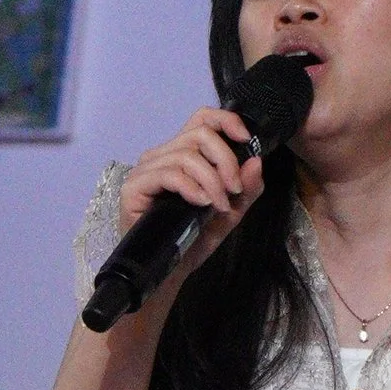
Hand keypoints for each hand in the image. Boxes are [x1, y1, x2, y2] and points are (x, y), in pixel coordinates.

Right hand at [116, 105, 266, 286]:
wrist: (170, 271)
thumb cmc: (193, 240)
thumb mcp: (230, 213)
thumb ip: (246, 189)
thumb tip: (256, 161)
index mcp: (183, 153)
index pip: (202, 118)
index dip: (226, 121)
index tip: (246, 140)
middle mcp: (162, 155)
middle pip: (199, 133)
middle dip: (226, 159)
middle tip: (234, 189)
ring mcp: (146, 169)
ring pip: (187, 155)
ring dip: (212, 180)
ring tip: (219, 205)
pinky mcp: (134, 186)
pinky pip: (169, 174)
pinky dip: (192, 187)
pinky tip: (201, 204)